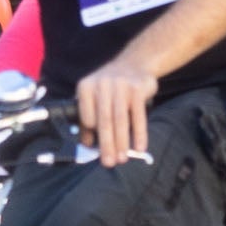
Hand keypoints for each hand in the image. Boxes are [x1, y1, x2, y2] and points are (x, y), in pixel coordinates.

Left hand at [75, 50, 161, 165]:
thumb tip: (87, 143)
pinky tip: (139, 147)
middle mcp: (102, 85)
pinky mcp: (138, 89)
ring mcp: (121, 86)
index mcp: (86, 86)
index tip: (94, 149)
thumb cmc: (111, 86)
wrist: (135, 63)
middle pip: (104, 120)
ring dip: (122, 142)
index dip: (90, 133)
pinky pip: (138, 115)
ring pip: (120, 119)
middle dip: (106, 144)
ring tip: (122, 159)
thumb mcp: (96, 95)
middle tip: (108, 162)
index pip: (86, 115)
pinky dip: (139, 133)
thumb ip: (89, 116)